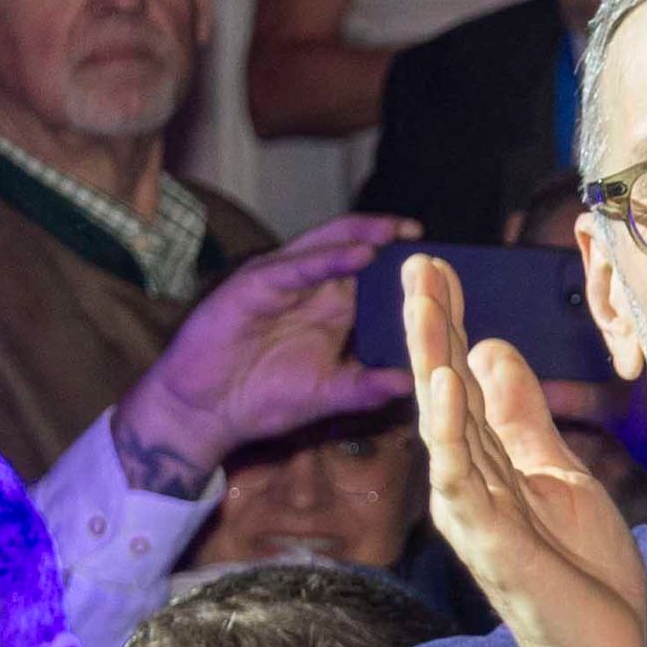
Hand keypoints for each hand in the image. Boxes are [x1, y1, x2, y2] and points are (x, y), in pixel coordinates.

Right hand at [117, 214, 418, 493]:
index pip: (372, 272)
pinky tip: (358, 255)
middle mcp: (308, 287)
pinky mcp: (251, 287)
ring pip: (325, 246)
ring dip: (361, 235)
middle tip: (422, 233)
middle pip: (351, 247)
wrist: (205, 414)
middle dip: (386, 236)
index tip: (441, 260)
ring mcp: (279, 283)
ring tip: (396, 232)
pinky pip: (292, 268)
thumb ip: (366, 387)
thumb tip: (411, 383)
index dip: (401, 263)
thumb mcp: (326, 394)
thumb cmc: (262, 400)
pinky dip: (325, 259)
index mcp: (329, 306)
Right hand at [409, 249, 646, 646]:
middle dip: (428, 329)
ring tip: (425, 314)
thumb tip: (489, 350)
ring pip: (443, 431)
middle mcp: (469, 484)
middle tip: (415, 266)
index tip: (435, 264)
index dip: (447, 321)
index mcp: (488, 463)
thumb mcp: (558, 472)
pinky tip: (443, 391)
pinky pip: (463, 484)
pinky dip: (449, 435)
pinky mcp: (492, 546)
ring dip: (431, 371)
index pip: (460, 378)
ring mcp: (476, 516)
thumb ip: (523, 418)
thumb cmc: (578, 570)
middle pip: (441, 394)